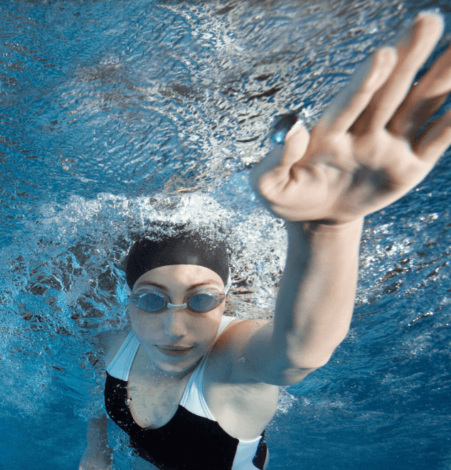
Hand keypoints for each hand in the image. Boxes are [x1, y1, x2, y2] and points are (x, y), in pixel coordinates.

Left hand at [251, 12, 450, 224]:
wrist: (316, 218)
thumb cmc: (288, 196)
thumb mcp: (269, 186)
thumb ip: (274, 161)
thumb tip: (293, 130)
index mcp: (329, 132)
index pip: (349, 103)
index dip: (364, 81)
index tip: (381, 54)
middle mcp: (364, 130)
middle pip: (390, 90)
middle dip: (409, 55)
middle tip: (427, 19)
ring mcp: (390, 145)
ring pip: (420, 104)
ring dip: (441, 76)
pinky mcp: (411, 164)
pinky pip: (438, 139)